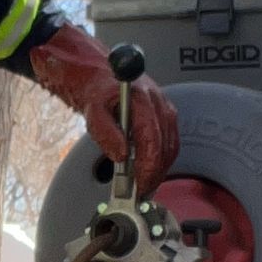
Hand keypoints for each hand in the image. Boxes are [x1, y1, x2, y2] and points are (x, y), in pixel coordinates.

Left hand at [29, 23, 178, 191]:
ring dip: (160, 167)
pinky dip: (161, 157)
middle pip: (165, 145)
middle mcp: (157, 101)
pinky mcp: (163, 111)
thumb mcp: (91, 110)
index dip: (148, 166)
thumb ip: (105, 132)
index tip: (138, 185)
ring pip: (171, 144)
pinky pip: (169, 139)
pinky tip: (149, 169)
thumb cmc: (92, 87)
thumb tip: (121, 156)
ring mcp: (163, 105)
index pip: (151, 140)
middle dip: (155, 172)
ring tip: (145, 184)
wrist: (94, 69)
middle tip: (140, 192)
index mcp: (141, 98)